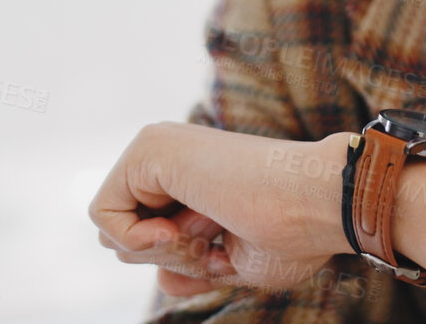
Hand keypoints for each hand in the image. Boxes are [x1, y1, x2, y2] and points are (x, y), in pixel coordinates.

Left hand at [89, 122, 354, 292]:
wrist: (321, 203)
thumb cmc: (295, 234)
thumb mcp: (233, 264)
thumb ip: (191, 268)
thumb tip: (162, 278)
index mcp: (190, 177)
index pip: (144, 237)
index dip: (178, 262)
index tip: (220, 251)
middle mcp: (169, 157)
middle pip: (121, 235)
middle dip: (165, 258)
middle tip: (214, 242)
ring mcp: (157, 147)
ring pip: (110, 229)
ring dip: (160, 253)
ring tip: (210, 231)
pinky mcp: (148, 149)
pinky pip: (103, 216)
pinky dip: (138, 242)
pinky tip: (181, 230)